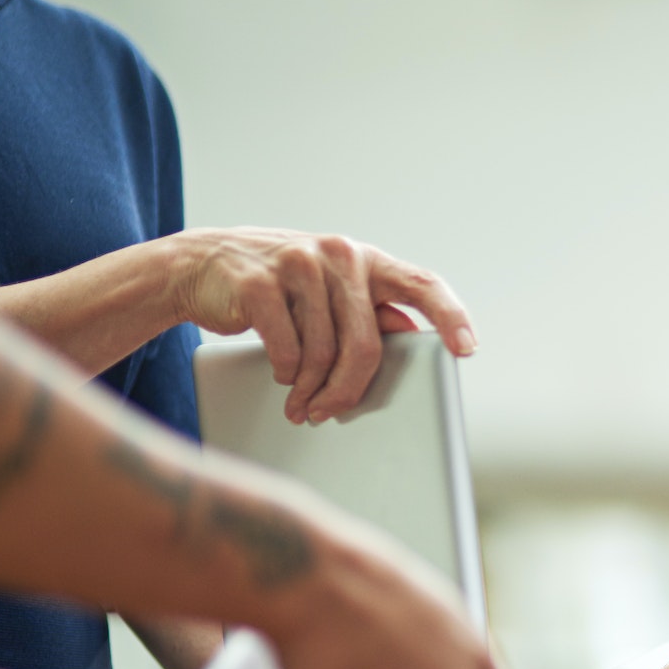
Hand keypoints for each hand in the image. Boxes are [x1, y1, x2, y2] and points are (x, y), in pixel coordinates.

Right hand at [166, 228, 476, 425]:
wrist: (201, 264)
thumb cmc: (281, 287)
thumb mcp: (330, 290)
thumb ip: (368, 308)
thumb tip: (413, 336)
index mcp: (365, 259)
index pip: (422, 285)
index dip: (450, 316)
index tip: (467, 349)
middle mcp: (338, 254)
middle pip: (366, 344)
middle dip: (350, 389)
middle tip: (332, 413)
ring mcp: (298, 264)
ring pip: (323, 354)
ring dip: (312, 390)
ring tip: (302, 405)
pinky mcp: (259, 283)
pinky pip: (286, 350)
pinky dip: (285, 373)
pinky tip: (281, 376)